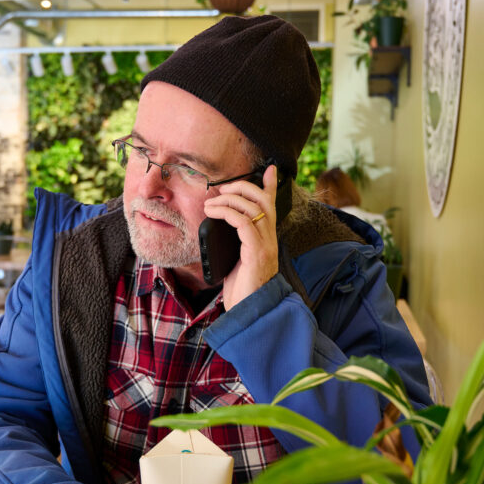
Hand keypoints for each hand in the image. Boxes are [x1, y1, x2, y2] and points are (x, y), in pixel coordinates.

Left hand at [203, 164, 279, 309]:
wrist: (250, 314)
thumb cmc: (242, 292)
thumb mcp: (237, 263)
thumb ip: (235, 246)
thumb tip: (218, 231)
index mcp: (266, 240)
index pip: (272, 207)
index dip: (271, 186)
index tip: (270, 169)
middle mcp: (270, 239)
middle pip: (264, 201)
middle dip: (244, 187)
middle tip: (223, 188)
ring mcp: (265, 245)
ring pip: (254, 207)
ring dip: (229, 199)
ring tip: (210, 203)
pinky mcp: (257, 253)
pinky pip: (244, 222)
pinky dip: (227, 212)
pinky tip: (213, 212)